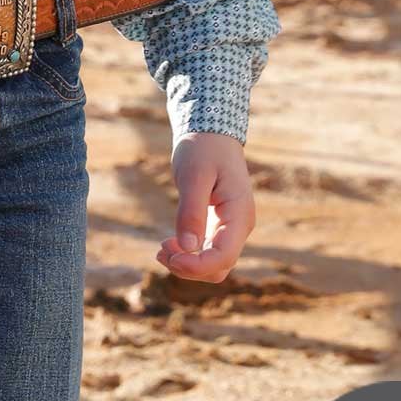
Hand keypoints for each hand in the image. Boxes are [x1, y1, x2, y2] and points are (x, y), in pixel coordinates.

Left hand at [155, 130, 254, 283]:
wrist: (210, 132)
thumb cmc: (203, 149)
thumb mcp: (194, 176)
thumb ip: (192, 211)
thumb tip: (189, 248)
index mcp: (239, 214)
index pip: (224, 256)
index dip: (196, 266)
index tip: (168, 255)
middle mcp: (240, 226)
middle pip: (219, 266)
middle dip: (190, 268)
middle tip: (160, 251)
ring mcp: (231, 227)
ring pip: (213, 263)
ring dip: (188, 263)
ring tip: (162, 249)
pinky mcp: (219, 225)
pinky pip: (207, 250)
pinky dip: (189, 254)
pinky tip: (169, 243)